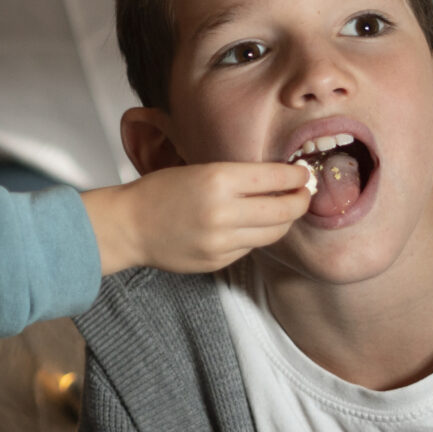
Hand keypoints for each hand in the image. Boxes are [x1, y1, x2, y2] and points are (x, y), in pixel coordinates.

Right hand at [82, 161, 310, 273]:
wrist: (128, 225)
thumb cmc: (160, 191)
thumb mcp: (200, 170)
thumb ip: (239, 177)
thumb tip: (281, 180)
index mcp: (218, 179)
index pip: (277, 177)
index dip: (298, 176)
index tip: (304, 174)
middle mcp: (223, 212)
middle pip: (284, 210)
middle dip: (301, 201)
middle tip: (303, 194)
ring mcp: (221, 241)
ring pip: (273, 233)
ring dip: (283, 221)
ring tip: (281, 210)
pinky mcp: (217, 261)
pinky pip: (250, 248)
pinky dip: (255, 236)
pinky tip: (247, 226)